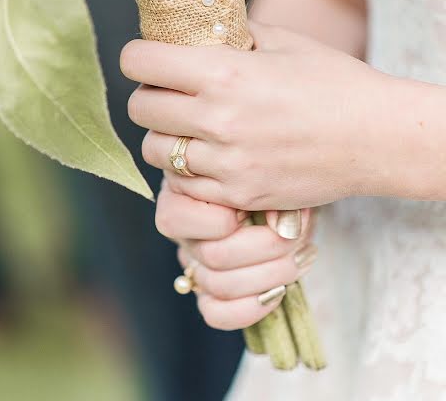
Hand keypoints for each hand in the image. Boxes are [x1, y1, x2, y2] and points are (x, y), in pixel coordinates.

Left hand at [121, 21, 400, 210]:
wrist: (375, 138)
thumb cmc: (333, 82)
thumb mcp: (283, 42)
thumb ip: (232, 32)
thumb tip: (198, 26)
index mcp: (224, 72)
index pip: (140, 63)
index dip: (137, 57)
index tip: (146, 59)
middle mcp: (217, 119)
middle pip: (140, 110)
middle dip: (148, 97)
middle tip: (168, 93)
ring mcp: (226, 163)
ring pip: (156, 152)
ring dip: (164, 136)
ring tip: (190, 128)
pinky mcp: (238, 193)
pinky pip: (185, 185)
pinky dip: (188, 170)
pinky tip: (212, 156)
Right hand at [157, 181, 315, 330]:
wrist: (286, 187)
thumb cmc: (271, 171)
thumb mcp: (265, 167)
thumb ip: (264, 184)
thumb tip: (281, 224)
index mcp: (179, 193)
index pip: (178, 219)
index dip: (228, 217)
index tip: (267, 205)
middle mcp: (183, 232)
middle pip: (212, 255)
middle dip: (267, 247)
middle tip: (299, 233)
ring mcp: (194, 264)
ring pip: (218, 285)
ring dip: (271, 274)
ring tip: (303, 254)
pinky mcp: (209, 292)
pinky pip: (216, 314)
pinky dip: (252, 307)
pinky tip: (280, 289)